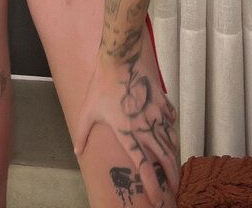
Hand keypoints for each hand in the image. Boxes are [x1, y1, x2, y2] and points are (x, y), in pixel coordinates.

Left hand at [73, 50, 179, 205]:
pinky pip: (171, 119)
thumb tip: (76, 150)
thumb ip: (82, 134)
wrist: (120, 58)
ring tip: (174, 166)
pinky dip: (172, 128)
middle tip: (174, 189)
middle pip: (165, 158)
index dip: (152, 186)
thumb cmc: (101, 85)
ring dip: (173, 155)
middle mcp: (146, 128)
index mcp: (128, 134)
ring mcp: (156, 114)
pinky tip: (170, 131)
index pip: (144, 167)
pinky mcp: (161, 101)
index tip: (158, 200)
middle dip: (171, 177)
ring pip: (171, 140)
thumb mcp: (87, 111)